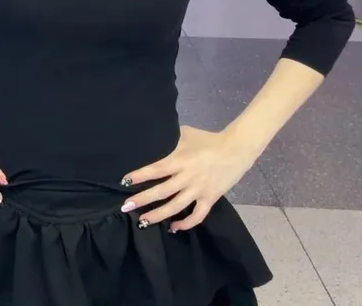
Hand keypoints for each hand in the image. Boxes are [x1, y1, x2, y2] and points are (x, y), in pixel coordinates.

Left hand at [121, 125, 258, 231]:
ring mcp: (199, 190)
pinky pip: (197, 215)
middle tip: (125, 207)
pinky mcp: (210, 198)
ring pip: (176, 207)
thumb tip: (153, 137)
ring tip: (143, 221)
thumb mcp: (186, 134)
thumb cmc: (209, 140)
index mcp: (181, 160)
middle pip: (162, 192)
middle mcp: (188, 177)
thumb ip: (170, 139)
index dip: (140, 176)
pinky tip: (173, 227)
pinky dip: (185, 224)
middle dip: (142, 200)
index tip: (124, 181)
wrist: (237, 149)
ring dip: (159, 215)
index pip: (156, 169)